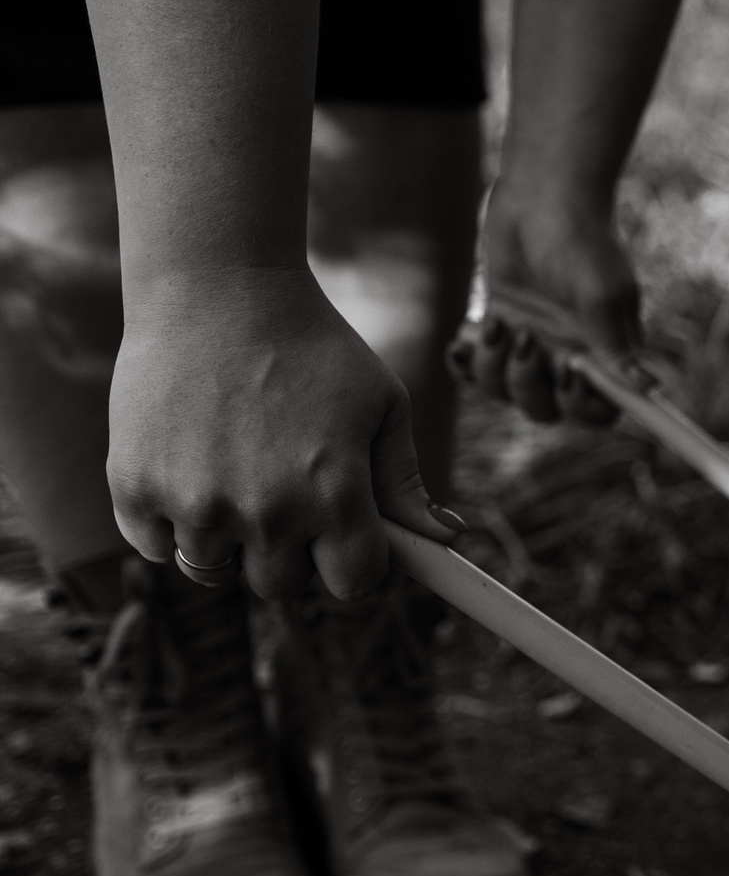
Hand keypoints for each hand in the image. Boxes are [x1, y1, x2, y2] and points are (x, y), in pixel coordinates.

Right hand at [108, 267, 459, 600]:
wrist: (218, 289)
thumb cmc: (314, 346)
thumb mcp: (382, 406)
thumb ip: (406, 484)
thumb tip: (448, 539)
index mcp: (334, 495)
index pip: (353, 584)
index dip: (354, 564)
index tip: (346, 539)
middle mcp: (264, 512)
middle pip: (281, 586)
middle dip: (291, 553)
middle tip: (285, 494)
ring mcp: (194, 504)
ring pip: (215, 572)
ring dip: (228, 540)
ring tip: (236, 474)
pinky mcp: (134, 488)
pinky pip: (156, 547)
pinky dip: (172, 526)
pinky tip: (191, 473)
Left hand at [448, 179, 640, 425]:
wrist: (544, 199)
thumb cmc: (584, 242)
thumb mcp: (603, 295)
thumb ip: (615, 346)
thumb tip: (645, 387)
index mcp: (603, 355)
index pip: (600, 409)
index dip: (585, 405)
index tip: (569, 368)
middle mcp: (568, 358)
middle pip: (547, 410)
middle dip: (529, 385)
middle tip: (528, 338)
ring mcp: (532, 346)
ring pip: (505, 393)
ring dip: (495, 367)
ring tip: (499, 324)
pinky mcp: (498, 328)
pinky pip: (475, 370)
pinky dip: (466, 363)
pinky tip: (464, 338)